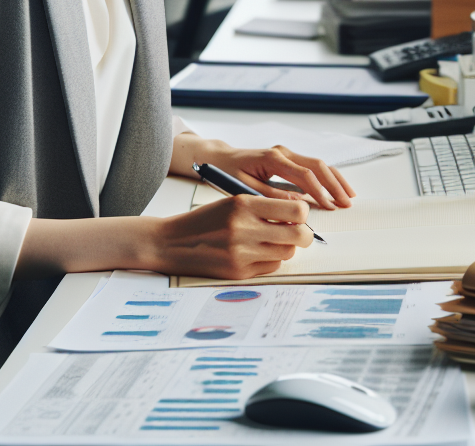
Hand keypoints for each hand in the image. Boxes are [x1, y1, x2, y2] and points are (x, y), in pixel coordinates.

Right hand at [15, 196, 313, 281]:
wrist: (170, 242)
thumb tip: (298, 215)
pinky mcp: (238, 272)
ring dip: (286, 247)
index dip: (302, 213)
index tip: (298, 214)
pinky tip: (258, 253)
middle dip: (304, 234)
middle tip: (298, 232)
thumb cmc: (204, 219)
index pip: (295, 210)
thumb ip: (263, 207)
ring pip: (287, 252)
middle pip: (298, 235)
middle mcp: (244, 228)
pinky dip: (271, 260)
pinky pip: (272, 267)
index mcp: (243, 204)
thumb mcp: (232, 202)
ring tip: (273, 241)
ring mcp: (241, 253)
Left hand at [171, 136, 354, 209]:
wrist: (220, 158)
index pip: (303, 174)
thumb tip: (296, 205)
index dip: (318, 190)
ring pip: (319, 164)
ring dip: (335, 180)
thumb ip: (271, 196)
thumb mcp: (245, 187)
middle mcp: (283, 152)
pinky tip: (336, 189)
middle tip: (346, 203)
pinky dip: (327, 177)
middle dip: (334, 185)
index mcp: (272, 158)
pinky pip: (313, 167)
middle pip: (317, 165)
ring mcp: (288, 154)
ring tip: (349, 196)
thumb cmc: (228, 172)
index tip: (329, 206)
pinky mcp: (289, 159)